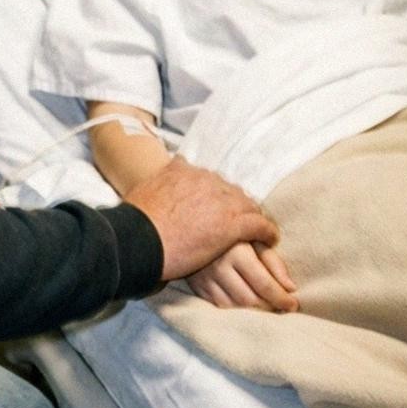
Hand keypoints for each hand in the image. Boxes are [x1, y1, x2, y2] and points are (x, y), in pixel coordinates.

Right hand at [123, 156, 278, 281]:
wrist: (138, 240)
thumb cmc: (136, 221)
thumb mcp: (146, 188)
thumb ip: (163, 179)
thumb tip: (171, 167)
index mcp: (185, 172)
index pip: (212, 182)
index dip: (218, 198)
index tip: (219, 208)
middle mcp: (206, 182)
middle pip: (232, 192)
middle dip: (237, 207)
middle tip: (239, 222)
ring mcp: (220, 202)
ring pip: (248, 206)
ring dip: (254, 219)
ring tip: (259, 232)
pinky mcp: (230, 225)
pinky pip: (258, 225)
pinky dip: (267, 232)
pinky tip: (270, 240)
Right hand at [187, 242, 297, 311]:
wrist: (200, 225)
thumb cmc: (235, 231)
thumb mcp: (257, 239)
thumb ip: (274, 262)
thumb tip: (290, 288)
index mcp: (237, 252)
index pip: (264, 284)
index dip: (281, 298)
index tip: (293, 304)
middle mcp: (219, 267)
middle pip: (249, 300)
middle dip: (269, 307)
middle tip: (281, 307)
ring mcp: (204, 278)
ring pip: (233, 307)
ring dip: (253, 311)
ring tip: (266, 307)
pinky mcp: (196, 285)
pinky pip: (218, 305)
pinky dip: (235, 309)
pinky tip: (246, 305)